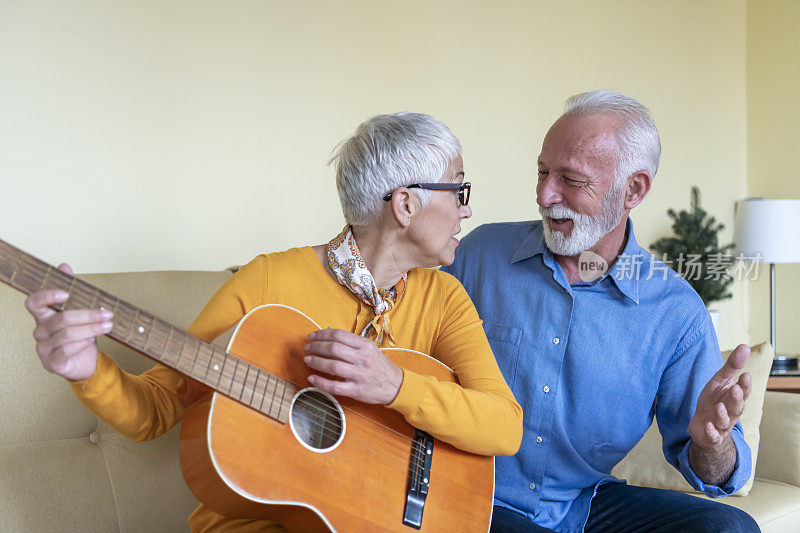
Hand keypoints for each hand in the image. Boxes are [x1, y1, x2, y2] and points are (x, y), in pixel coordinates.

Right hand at [24, 263, 112, 380]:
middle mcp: (40, 331)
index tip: (66, 293)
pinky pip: (65, 351)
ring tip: (107, 326)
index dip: (46, 296)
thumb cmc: (80, 334)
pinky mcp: (51, 363)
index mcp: (43, 316)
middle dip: (87, 315)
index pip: (34, 303)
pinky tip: (92, 340)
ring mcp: (43, 348)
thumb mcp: (79, 311)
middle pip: (61, 319)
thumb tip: (64, 266)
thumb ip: (72, 289)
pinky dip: (81, 344)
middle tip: (108, 313)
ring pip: (66, 335)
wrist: (85, 361)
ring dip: (90, 329)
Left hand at [303, 328, 403, 403]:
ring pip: (332, 366)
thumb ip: (350, 341)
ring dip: (316, 362)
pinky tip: (312, 378)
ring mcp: (360, 374)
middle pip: (334, 348)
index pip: (339, 335)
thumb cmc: (380, 366)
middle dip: (316, 347)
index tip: (313, 336)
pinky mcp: (357, 390)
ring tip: (308, 360)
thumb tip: (328, 331)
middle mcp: (363, 358)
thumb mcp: (369, 348)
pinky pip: (335, 386)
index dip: (322, 334)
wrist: (396, 385)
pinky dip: (321, 382)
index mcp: (366, 345)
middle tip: (308, 348)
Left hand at [689, 344, 751, 450]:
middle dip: (737, 398)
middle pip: (737, 407)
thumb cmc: (713, 401)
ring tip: (719, 406)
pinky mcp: (710, 435)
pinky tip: (708, 426)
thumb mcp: (720, 382)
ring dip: (723, 414)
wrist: (703, 426)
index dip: (745, 385)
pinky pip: (712, 435)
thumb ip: (732, 366)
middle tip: (736, 389)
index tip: (745, 375)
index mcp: (733, 398)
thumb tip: (745, 346)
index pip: (743, 392)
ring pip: (725, 421)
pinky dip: (711, 431)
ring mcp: (721, 425)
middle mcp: (730, 412)